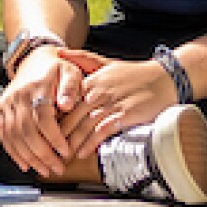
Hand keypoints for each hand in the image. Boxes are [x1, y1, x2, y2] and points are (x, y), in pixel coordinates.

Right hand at [0, 45, 87, 178]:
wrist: (34, 60)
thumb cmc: (56, 69)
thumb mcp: (71, 72)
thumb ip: (71, 87)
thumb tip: (67, 105)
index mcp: (37, 87)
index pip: (43, 117)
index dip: (54, 138)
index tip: (65, 152)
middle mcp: (18, 96)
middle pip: (27, 130)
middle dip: (42, 154)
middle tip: (57, 168)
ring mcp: (7, 103)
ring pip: (14, 136)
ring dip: (29, 157)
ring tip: (44, 170)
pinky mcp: (1, 110)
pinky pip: (4, 134)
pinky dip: (13, 152)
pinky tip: (24, 164)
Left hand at [56, 50, 176, 160]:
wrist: (163, 79)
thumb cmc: (134, 73)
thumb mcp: (105, 62)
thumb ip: (82, 59)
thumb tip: (58, 52)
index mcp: (91, 81)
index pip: (65, 102)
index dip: (53, 118)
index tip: (43, 130)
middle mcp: (98, 92)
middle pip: (71, 117)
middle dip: (58, 135)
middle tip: (47, 148)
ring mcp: (111, 104)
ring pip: (84, 126)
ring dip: (71, 143)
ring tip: (61, 155)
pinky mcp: (124, 115)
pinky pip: (102, 131)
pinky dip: (90, 143)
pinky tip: (82, 152)